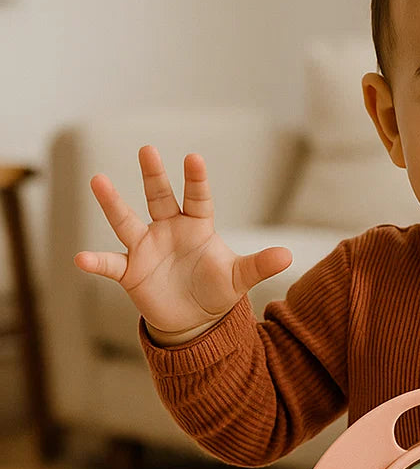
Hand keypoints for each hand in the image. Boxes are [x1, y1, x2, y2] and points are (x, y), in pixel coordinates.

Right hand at [74, 146, 291, 343]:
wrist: (194, 318)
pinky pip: (110, 264)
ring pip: (126, 221)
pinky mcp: (130, 272)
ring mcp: (146, 248)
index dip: (196, 179)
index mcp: (197, 226)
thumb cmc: (216, 289)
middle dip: (153, 175)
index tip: (194, 157)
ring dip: (112, 203)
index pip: (198, 198)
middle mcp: (168, 230)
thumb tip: (288, 255)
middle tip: (147, 149)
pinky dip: (96, 262)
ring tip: (98, 180)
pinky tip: (81, 258)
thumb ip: (260, 264)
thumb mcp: (239, 277)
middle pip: (159, 197)